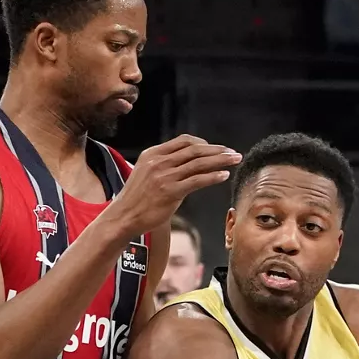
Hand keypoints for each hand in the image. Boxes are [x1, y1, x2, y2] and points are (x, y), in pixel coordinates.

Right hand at [108, 135, 241, 240]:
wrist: (123, 216)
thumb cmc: (137, 199)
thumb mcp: (147, 173)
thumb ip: (165, 165)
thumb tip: (188, 163)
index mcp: (153, 154)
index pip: (184, 141)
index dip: (204, 144)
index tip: (217, 149)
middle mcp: (159, 161)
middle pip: (195, 150)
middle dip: (218, 150)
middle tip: (233, 153)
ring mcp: (165, 176)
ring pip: (198, 163)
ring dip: (220, 160)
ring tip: (234, 160)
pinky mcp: (170, 192)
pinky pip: (197, 180)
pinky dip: (213, 176)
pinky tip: (224, 176)